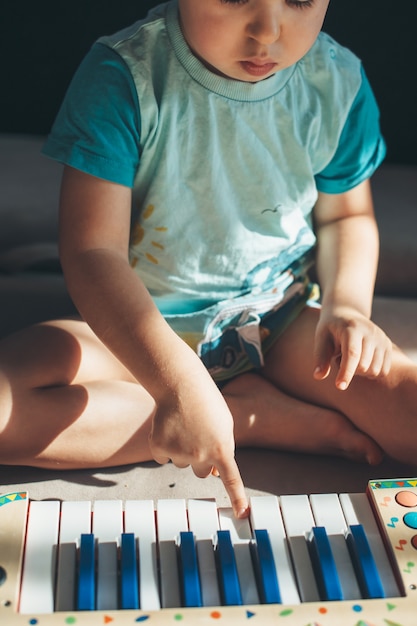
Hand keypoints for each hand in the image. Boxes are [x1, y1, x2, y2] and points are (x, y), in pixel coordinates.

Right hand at [148, 371, 248, 517]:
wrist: (180, 384)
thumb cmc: (206, 401)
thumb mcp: (225, 424)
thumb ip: (224, 448)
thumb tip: (216, 473)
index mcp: (221, 448)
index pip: (232, 479)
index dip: (237, 498)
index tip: (242, 514)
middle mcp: (200, 454)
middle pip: (201, 471)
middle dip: (200, 457)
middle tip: (198, 433)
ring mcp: (178, 452)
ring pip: (182, 462)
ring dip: (182, 448)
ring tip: (184, 423)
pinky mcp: (159, 447)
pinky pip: (163, 456)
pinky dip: (165, 444)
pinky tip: (169, 426)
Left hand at [313, 305, 391, 389]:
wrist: (347, 313)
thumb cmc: (331, 328)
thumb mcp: (321, 338)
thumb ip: (321, 357)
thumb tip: (318, 376)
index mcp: (352, 328)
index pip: (352, 354)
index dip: (346, 372)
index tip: (339, 387)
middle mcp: (371, 332)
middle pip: (364, 366)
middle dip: (349, 370)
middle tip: (339, 358)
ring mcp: (382, 339)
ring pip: (375, 371)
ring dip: (360, 372)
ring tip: (350, 358)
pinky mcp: (388, 346)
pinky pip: (383, 371)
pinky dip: (371, 373)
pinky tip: (361, 361)